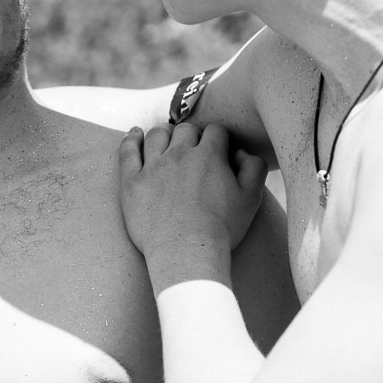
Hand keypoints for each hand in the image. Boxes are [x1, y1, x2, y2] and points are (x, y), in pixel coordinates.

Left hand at [119, 122, 265, 285]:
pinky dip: (131, 139)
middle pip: (184, 130)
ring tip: (166, 141)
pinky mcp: (132, 181)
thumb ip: (254, 167)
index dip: (218, 139)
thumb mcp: (252, 197)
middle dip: (191, 136)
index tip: (217, 151)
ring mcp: (153, 166)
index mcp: (209, 156)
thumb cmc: (221, 228)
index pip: (215, 131)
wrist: (186, 252)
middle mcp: (179, 154)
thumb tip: (239, 152)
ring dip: (164, 134)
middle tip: (192, 151)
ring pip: (156, 135)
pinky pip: (128, 151)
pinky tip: (134, 134)